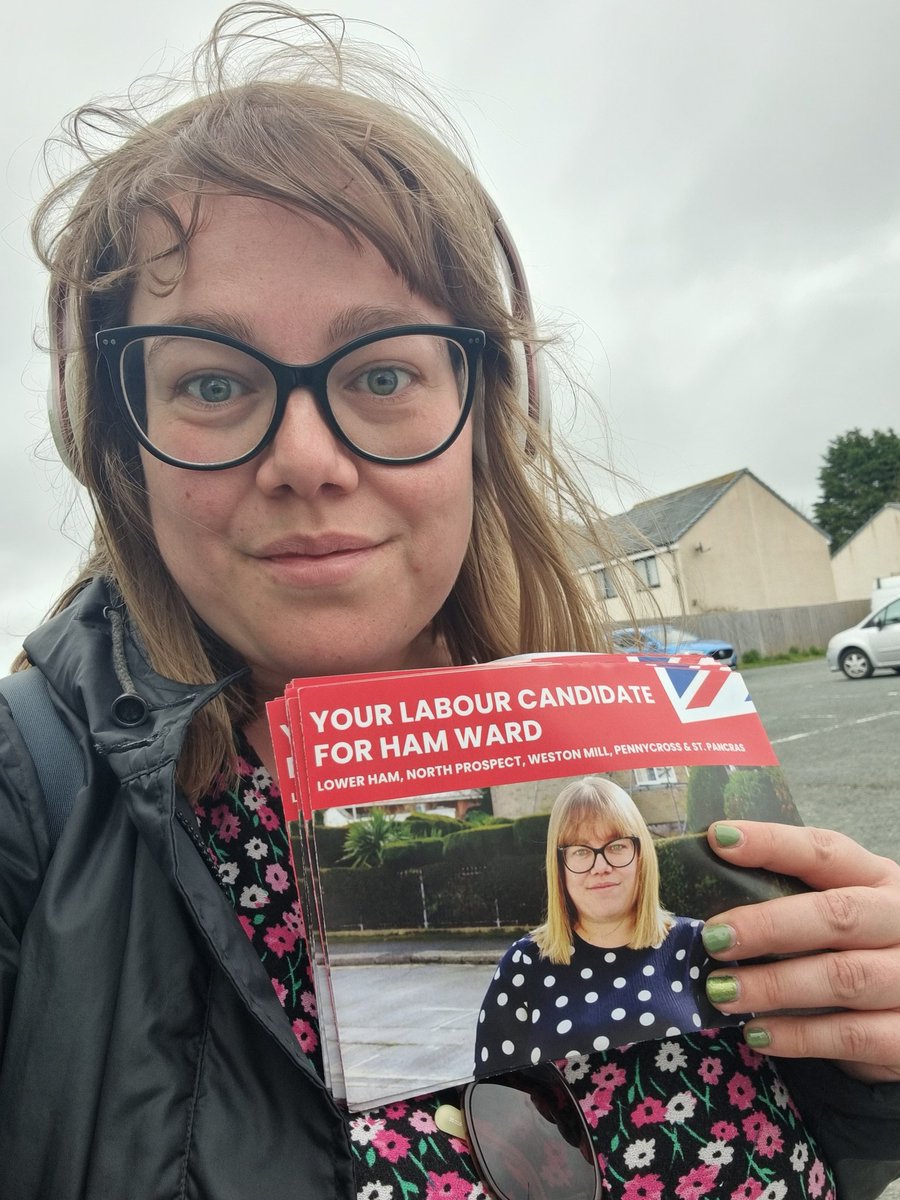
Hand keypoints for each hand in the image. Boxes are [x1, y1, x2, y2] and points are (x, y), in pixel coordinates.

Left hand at [702, 820, 899, 1083]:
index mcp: (878, 880)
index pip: (825, 851)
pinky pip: (851, 1036)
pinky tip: (757, 1033)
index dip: (772, 844)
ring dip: (774, 986)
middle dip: (769, 925)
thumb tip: (708, 903)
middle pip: (838, 915)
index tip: (719, 839)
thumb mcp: (837, 913)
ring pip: (843, 978)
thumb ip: (789, 901)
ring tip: (721, 991)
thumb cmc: (856, 951)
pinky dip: (799, 1035)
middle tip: (714, 938)